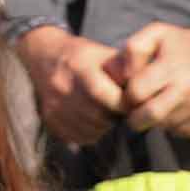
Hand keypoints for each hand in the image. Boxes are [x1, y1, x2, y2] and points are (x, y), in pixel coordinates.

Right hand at [18, 26, 126, 145]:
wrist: (45, 57)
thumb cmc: (82, 56)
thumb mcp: (101, 53)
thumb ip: (123, 68)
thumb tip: (145, 87)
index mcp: (78, 67)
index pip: (103, 94)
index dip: (121, 103)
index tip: (130, 103)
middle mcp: (62, 87)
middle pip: (98, 116)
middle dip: (114, 117)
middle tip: (121, 111)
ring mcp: (54, 106)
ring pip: (90, 129)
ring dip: (104, 127)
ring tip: (107, 114)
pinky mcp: (50, 119)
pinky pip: (78, 137)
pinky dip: (91, 133)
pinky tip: (93, 121)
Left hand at [111, 22, 189, 137]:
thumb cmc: (184, 46)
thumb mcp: (158, 34)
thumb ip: (134, 49)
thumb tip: (122, 76)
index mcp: (171, 66)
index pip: (137, 93)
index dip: (128, 96)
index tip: (131, 94)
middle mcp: (188, 88)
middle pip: (150, 116)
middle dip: (136, 118)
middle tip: (136, 112)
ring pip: (164, 126)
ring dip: (156, 121)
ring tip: (160, 104)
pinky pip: (181, 132)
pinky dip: (173, 125)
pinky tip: (176, 109)